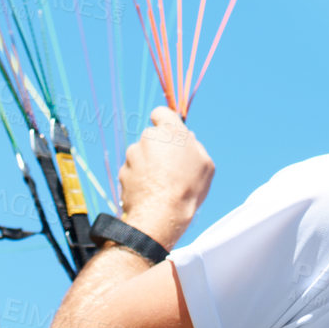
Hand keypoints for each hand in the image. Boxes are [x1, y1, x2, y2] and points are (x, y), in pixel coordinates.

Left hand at [117, 107, 213, 248]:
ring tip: (161, 185)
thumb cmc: (188, 188)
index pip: (161, 112)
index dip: (164, 121)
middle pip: (153, 137)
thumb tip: (188, 139)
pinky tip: (150, 192)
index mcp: (170, 131)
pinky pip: (133, 171)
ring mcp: (133, 154)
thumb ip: (195, 146)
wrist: (160, 215)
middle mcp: (149, 137)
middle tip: (171, 168)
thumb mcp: (205, 165)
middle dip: (159, 148)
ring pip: (141, 154)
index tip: (168, 134)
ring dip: (148, 164)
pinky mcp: (123, 171)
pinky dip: (139, 178)